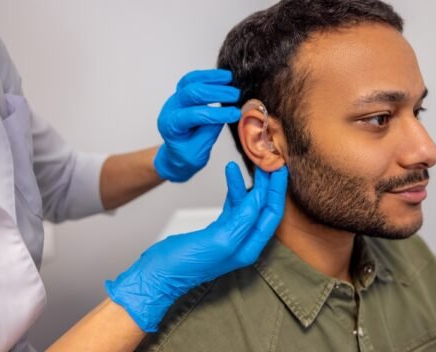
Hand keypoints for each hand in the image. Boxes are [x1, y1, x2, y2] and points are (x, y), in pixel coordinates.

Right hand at [105, 163, 288, 331]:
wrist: (157, 274)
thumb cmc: (184, 264)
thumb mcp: (219, 241)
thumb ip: (242, 220)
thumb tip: (259, 197)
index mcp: (249, 248)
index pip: (271, 214)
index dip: (277, 191)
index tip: (279, 169)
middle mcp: (244, 242)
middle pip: (263, 208)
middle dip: (268, 184)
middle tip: (270, 161)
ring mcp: (231, 236)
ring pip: (249, 204)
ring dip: (250, 183)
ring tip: (252, 162)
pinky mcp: (218, 230)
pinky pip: (233, 205)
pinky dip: (234, 189)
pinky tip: (232, 173)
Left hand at [154, 69, 240, 181]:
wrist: (176, 154)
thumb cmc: (186, 156)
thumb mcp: (197, 153)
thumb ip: (209, 133)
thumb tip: (226, 114)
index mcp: (171, 126)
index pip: (194, 115)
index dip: (216, 113)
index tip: (235, 114)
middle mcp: (170, 109)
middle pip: (191, 93)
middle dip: (216, 93)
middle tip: (236, 96)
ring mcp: (175, 99)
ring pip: (191, 81)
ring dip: (212, 78)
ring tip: (230, 78)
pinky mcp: (183, 93)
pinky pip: (193, 79)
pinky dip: (208, 76)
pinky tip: (224, 77)